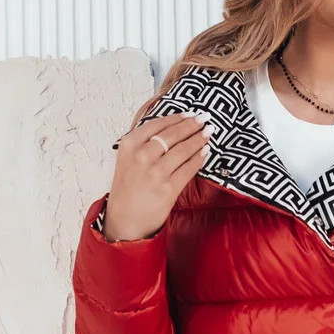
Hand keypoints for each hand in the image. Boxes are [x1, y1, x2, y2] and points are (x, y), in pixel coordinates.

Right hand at [103, 111, 212, 240]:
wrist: (125, 219)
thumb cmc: (128, 188)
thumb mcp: (127, 159)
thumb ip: (145, 142)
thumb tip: (173, 126)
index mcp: (129, 145)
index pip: (158, 124)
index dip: (178, 118)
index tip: (190, 114)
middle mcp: (141, 156)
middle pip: (173, 134)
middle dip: (192, 125)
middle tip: (205, 119)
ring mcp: (156, 172)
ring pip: (184, 149)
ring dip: (199, 139)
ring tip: (208, 134)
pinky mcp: (168, 188)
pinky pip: (189, 168)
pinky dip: (199, 158)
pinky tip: (205, 152)